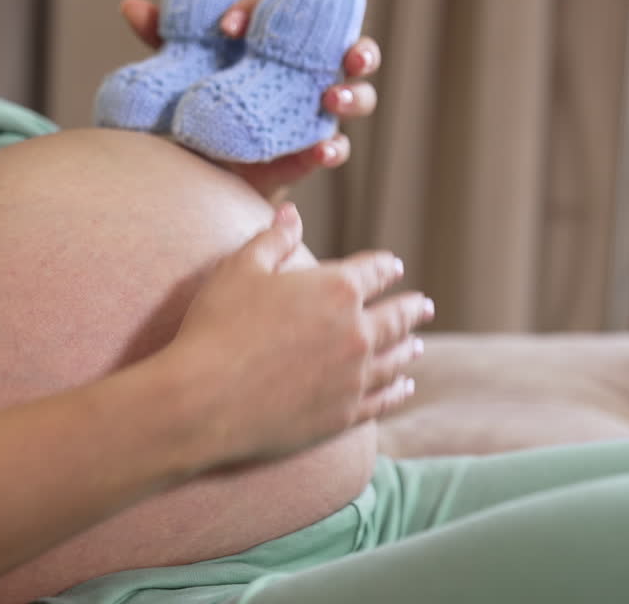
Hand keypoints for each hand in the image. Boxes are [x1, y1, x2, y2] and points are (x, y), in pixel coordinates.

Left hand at [120, 0, 382, 199]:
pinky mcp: (315, 150)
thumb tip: (131, 6)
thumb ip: (166, 42)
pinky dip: (333, 148)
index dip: (259, 12)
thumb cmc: (199, 104)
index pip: (285, 12)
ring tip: (332, 99)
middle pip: (352, 50)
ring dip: (353, 96)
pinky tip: (321, 151)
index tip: (226, 27)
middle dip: (359, 49)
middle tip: (349, 55)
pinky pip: (336, 148)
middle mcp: (311, 72)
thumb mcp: (182, 72)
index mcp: (281, 43)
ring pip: (359, 97)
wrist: (201, 167)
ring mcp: (318, 111)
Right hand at [169, 203, 431, 461]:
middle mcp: (357, 332)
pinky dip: (397, 391)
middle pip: (397, 316)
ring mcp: (354, 377)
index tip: (394, 266)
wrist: (203, 400)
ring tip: (418, 345)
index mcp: (337, 289)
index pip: (374, 271)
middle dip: (412, 308)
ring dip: (409, 348)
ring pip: (395, 359)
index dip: (385, 266)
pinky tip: (404, 387)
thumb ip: (272, 240)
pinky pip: (382, 400)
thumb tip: (291, 213)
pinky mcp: (344, 414)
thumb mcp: (240, 269)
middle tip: (425, 306)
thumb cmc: (217, 327)